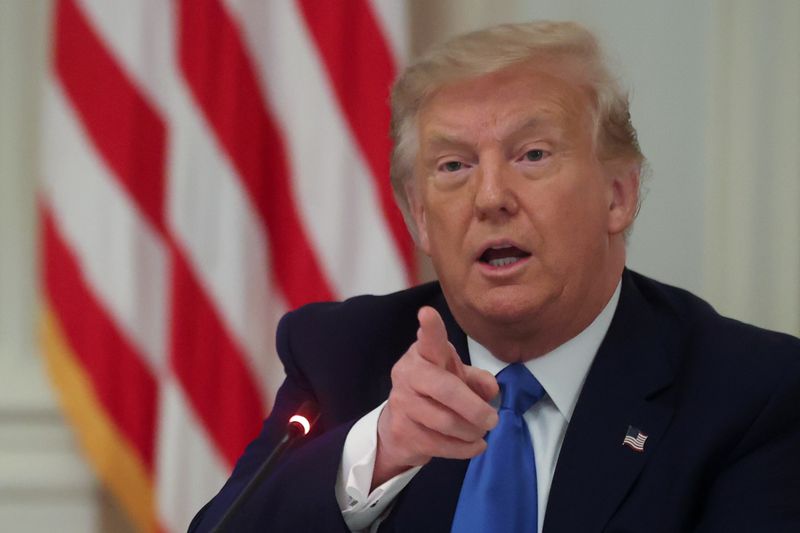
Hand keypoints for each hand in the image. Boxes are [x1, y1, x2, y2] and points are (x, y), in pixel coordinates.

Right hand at [372, 306, 498, 487]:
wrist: (399, 426)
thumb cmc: (435, 392)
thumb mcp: (457, 377)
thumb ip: (476, 378)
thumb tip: (491, 390)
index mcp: (423, 355)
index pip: (428, 340)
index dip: (430, 328)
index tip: (427, 313)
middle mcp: (408, 375)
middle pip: (446, 390)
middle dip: (474, 408)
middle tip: (493, 419)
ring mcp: (402, 404)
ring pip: (446, 422)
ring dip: (472, 432)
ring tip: (481, 432)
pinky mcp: (402, 432)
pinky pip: (442, 445)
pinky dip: (465, 449)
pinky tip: (474, 445)